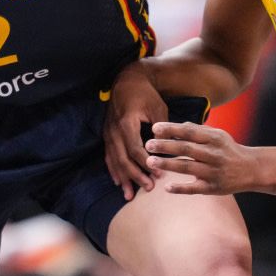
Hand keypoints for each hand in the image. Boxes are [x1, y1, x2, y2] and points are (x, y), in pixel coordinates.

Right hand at [102, 62, 167, 199]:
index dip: (146, 164)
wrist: (126, 80)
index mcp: (127, 123)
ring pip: (113, 160)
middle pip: (122, 159)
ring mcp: (108, 132)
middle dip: (134, 176)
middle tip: (148, 188)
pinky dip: (113, 170)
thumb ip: (162, 128)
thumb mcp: (158, 107)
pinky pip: (108, 156)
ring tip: (129, 194)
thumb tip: (168, 148)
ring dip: (122, 178)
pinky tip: (118, 182)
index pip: (135, 149)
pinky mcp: (107, 134)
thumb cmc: (145, 94)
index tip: (158, 175)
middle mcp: (114, 130)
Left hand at [144, 122, 257, 194]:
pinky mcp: (213, 188)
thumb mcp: (218, 135)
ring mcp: (213, 172)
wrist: (251, 169)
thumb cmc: (228, 149)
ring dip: (168, 164)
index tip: (154, 128)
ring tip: (150, 161)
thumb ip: (197, 130)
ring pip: (188, 167)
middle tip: (148, 144)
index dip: (172, 129)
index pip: (190, 132)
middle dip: (166, 146)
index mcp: (214, 139)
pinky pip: (194, 189)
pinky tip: (166, 187)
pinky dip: (181, 188)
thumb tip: (175, 126)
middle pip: (187, 149)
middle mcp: (214, 154)